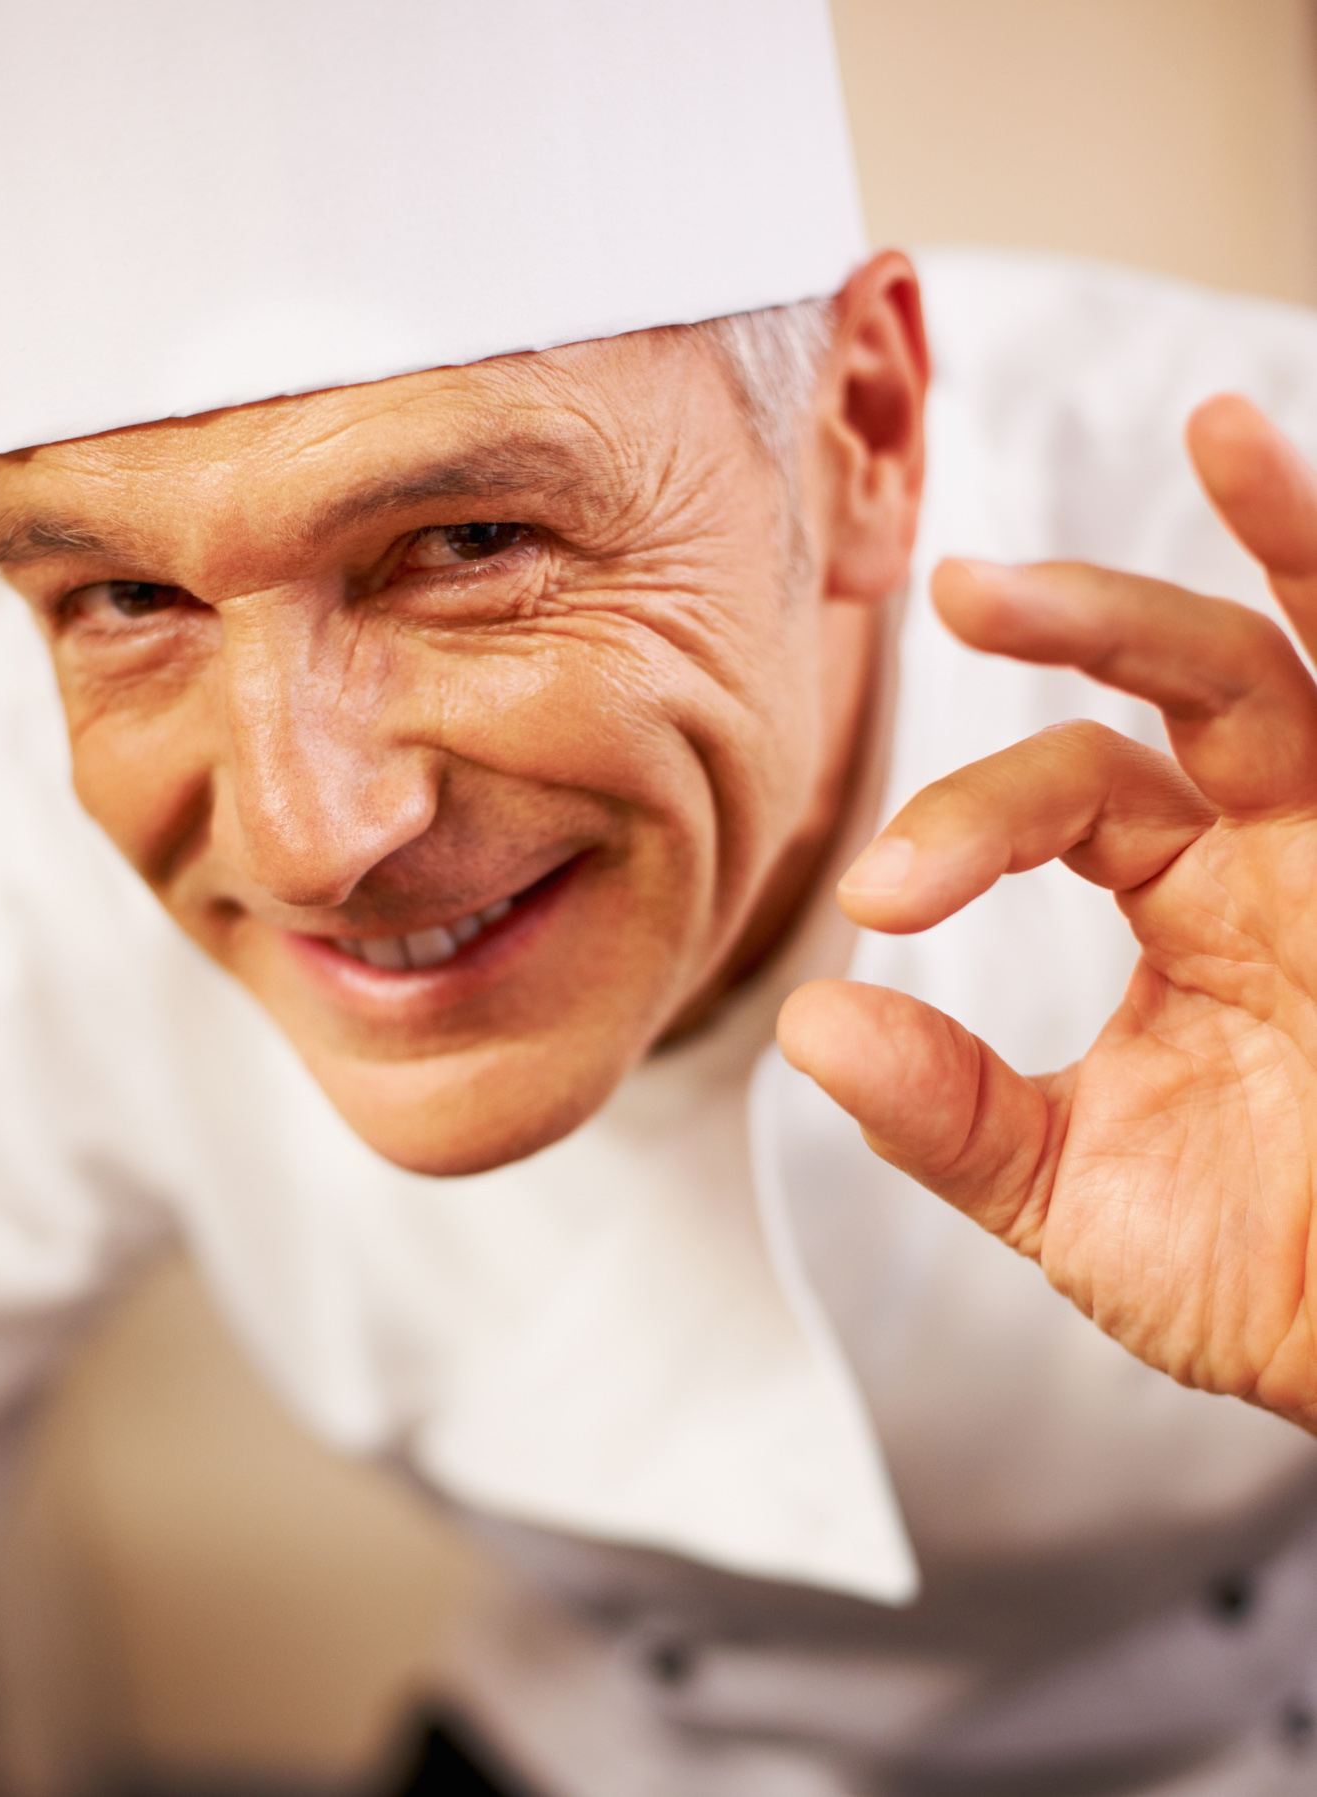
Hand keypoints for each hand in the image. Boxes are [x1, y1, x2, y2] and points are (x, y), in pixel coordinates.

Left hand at [778, 395, 1316, 1430]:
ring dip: (1276, 541)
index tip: (874, 899)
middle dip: (1087, 620)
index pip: (1068, 792)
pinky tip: (1303, 503)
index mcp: (1191, 895)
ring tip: (1221, 428)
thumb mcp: (1071, 1194)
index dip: (962, 824)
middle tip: (968, 585)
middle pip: (1191, 678)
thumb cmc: (1260, 1274)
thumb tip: (806, 1026)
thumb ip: (946, 1109)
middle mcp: (1284, 842)